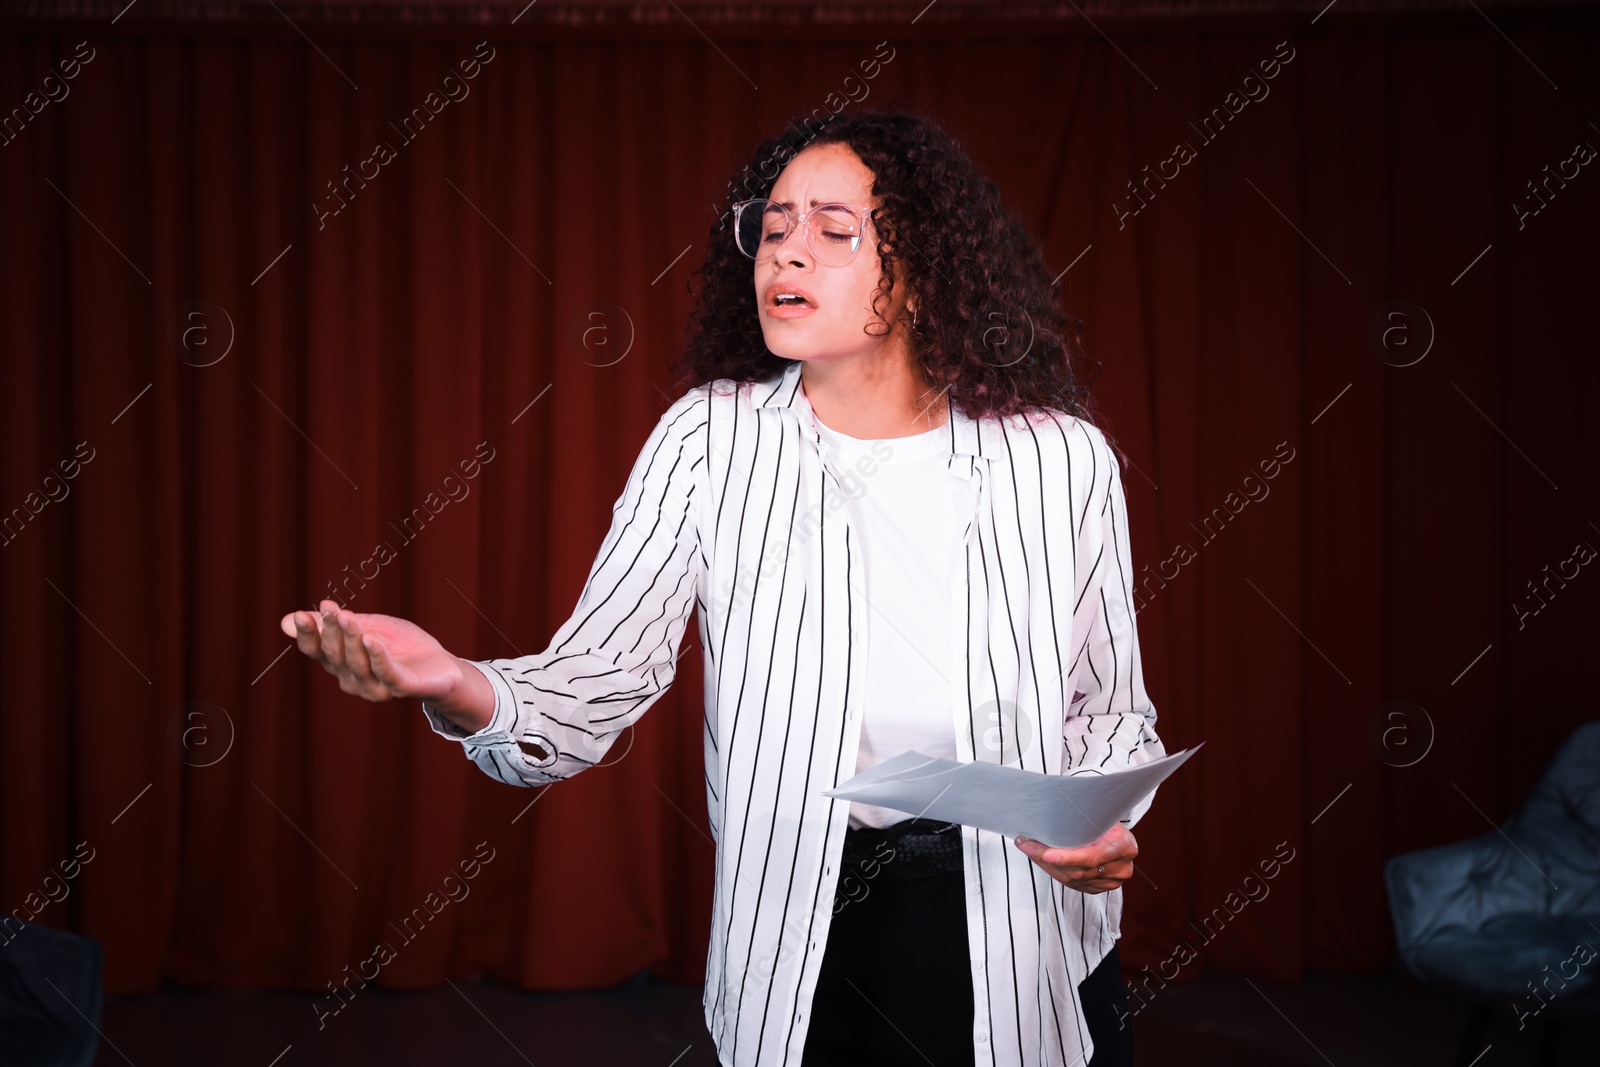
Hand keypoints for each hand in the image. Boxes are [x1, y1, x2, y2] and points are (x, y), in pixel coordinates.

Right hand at [279, 599, 464, 703]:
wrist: (441, 666)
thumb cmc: (401, 646)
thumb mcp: (366, 627)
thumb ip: (333, 624)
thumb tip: (286, 621)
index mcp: (341, 664)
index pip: (317, 651)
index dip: (308, 635)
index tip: (302, 615)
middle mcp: (352, 679)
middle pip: (336, 655)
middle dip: (331, 631)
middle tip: (331, 609)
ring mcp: (375, 687)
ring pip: (357, 663)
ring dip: (352, 639)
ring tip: (348, 618)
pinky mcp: (400, 688)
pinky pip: (386, 673)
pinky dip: (378, 656)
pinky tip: (372, 639)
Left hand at [1013, 824, 1138, 893]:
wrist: (1118, 834)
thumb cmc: (1105, 818)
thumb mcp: (1100, 812)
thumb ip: (1084, 816)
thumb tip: (1051, 808)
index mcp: (1124, 846)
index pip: (1092, 857)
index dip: (1068, 858)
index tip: (1046, 854)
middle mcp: (1121, 868)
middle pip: (1078, 870)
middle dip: (1047, 858)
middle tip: (1024, 844)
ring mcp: (1111, 882)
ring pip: (1071, 879)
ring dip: (1046, 865)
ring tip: (1028, 848)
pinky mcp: (1099, 888)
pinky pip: (1072, 884)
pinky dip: (1053, 871)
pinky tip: (1040, 858)